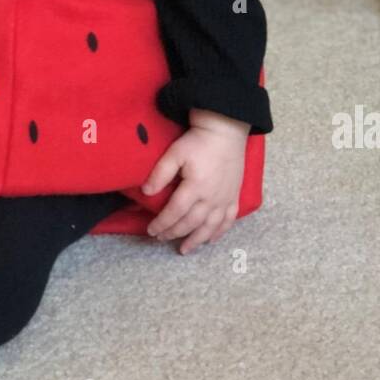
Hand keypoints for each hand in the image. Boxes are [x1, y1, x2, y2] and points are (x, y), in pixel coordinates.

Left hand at [142, 109, 248, 254]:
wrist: (225, 130)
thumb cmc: (198, 141)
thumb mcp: (175, 153)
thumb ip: (160, 173)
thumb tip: (146, 192)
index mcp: (195, 187)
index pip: (175, 212)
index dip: (162, 224)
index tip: (151, 230)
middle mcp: (211, 197)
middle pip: (191, 222)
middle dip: (174, 233)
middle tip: (161, 238)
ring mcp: (225, 199)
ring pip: (210, 227)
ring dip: (196, 240)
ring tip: (184, 249)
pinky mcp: (234, 196)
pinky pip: (228, 220)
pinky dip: (219, 232)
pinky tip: (211, 240)